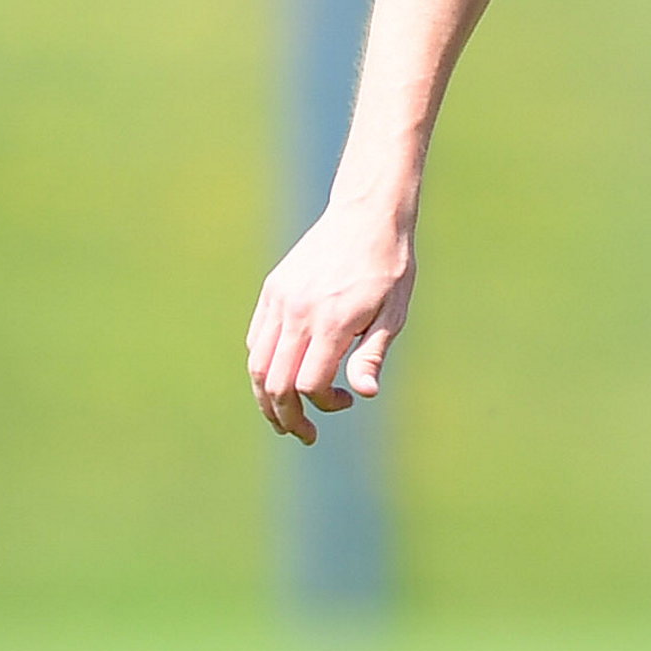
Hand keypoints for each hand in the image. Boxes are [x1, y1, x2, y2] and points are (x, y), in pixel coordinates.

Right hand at [245, 202, 413, 443]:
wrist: (365, 216)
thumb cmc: (388, 267)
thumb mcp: (393, 313)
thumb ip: (372, 355)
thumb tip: (365, 394)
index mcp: (331, 322)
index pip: (308, 384)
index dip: (322, 405)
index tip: (345, 402)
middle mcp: (298, 313)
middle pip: (273, 382)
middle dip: (285, 417)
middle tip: (304, 434)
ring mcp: (280, 300)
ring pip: (257, 363)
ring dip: (266, 397)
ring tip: (283, 416)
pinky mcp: (273, 291)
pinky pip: (257, 339)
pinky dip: (263, 365)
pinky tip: (282, 375)